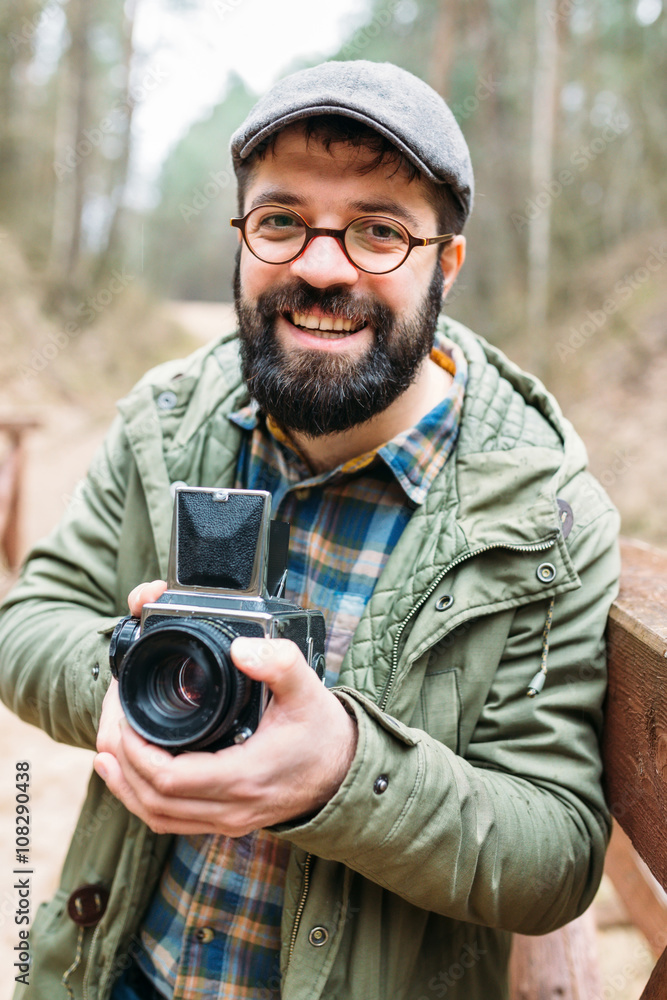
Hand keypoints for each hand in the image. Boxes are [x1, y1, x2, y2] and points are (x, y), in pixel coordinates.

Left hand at [94, 607, 356, 835]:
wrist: (347, 772)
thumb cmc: (325, 733)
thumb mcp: (308, 690)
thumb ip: (279, 663)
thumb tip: (242, 648)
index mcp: (244, 777)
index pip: (168, 778)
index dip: (134, 748)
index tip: (125, 712)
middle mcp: (231, 808)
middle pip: (151, 799)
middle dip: (120, 758)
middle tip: (110, 717)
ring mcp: (227, 820)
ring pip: (156, 816)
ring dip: (124, 784)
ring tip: (105, 746)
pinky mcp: (225, 820)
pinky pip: (171, 820)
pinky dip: (142, 798)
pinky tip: (128, 773)